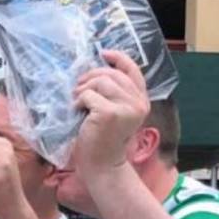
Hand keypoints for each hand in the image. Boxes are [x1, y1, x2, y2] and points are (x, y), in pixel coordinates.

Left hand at [73, 50, 149, 171]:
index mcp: (141, 100)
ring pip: (100, 81)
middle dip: (90, 77)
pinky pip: (88, 95)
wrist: (102, 164)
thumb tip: (95, 71)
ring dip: (83, 89)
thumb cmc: (103, 138)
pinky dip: (78, 101)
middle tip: (78, 89)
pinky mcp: (110, 113)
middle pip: (111, 74)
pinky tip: (77, 112)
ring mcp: (126, 108)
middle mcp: (138, 102)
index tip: (103, 53)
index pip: (133, 70)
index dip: (118, 58)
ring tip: (78, 102)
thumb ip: (114, 94)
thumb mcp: (114, 112)